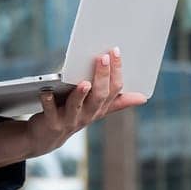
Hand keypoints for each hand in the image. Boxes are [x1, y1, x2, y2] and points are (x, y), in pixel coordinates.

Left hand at [23, 47, 146, 158]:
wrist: (48, 137)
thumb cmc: (74, 116)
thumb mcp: (97, 109)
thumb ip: (117, 101)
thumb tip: (143, 98)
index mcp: (100, 107)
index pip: (114, 90)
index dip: (116, 71)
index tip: (115, 51)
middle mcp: (88, 115)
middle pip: (99, 97)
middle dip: (102, 77)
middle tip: (102, 57)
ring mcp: (70, 120)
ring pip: (77, 107)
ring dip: (80, 94)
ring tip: (84, 82)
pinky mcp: (52, 123)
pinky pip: (50, 111)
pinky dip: (49, 101)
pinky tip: (47, 90)